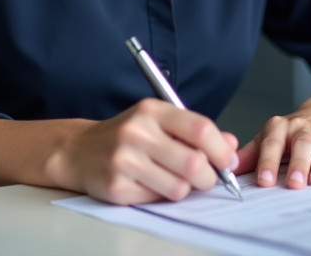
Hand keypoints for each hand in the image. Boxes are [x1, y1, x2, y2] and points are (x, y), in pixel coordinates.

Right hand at [57, 99, 237, 204]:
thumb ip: (194, 132)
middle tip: (205, 178)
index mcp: (152, 110)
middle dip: (208, 178)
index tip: (228, 161)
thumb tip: (231, 145)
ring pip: (178, 188)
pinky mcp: (116, 187)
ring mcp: (124, 160)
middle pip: (194, 164)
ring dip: (183, 189)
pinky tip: (148, 183)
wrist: (79, 150)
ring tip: (171, 179)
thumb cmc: (126, 136)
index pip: (200, 129)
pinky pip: (156, 200)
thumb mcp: (158, 122)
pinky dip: (160, 196)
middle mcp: (137, 132)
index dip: (221, 149)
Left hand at [236, 99, 310, 189]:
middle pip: (300, 144)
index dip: (267, 162)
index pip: (272, 144)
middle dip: (297, 164)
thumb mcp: (270, 137)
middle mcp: (301, 128)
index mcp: (279, 128)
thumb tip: (226, 168)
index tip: (264, 181)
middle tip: (293, 184)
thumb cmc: (293, 131)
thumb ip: (251, 154)